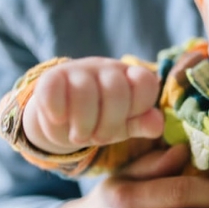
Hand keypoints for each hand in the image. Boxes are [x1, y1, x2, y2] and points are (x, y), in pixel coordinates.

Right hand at [23, 57, 163, 153]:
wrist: (62, 118)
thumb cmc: (101, 121)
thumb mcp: (125, 126)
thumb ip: (142, 124)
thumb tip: (157, 125)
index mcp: (130, 78)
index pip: (145, 83)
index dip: (139, 107)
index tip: (127, 123)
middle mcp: (107, 69)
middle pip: (116, 90)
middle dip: (109, 123)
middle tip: (99, 139)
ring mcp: (78, 70)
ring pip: (84, 91)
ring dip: (83, 123)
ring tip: (79, 137)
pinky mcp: (51, 77)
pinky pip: (53, 89)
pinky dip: (57, 110)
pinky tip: (59, 120)